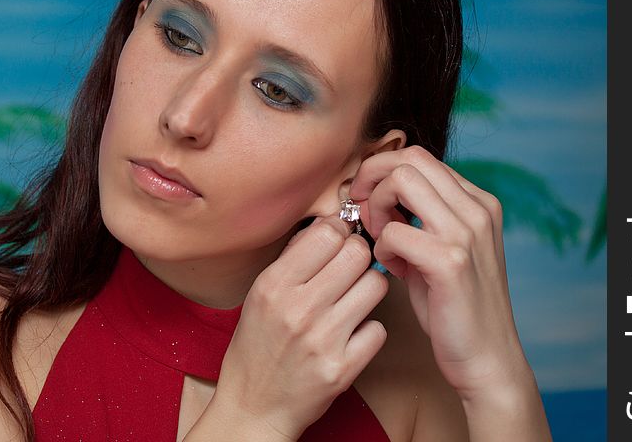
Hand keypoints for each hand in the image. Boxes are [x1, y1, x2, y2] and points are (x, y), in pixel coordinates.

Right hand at [214, 216, 389, 439]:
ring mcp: (322, 340)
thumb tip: (329, 226)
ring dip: (369, 289)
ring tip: (353, 299)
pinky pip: (378, 329)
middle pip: (357, 254)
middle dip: (360, 255)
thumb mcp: (260, 294)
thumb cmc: (257, 346)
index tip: (339, 240)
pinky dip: (369, 329)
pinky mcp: (342, 369)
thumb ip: (293, 259)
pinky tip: (352, 333)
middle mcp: (298, 309)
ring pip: (376, 286)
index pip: (327, 234)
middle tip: (352, 267)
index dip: (340, 232)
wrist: (253, 406)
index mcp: (273, 285)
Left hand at [349, 145, 529, 400]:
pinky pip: (394, 230)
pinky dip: (381, 245)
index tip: (365, 199)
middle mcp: (478, 209)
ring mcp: (467, 233)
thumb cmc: (452, 305)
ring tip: (377, 238)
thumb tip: (370, 191)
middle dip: (371, 178)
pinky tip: (391, 267)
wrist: (485, 358)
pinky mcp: (450, 262)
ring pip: (402, 181)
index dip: (382, 171)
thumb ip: (415, 216)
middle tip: (360, 210)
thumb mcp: (438, 248)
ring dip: (375, 206)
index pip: (419, 156)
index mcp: (478, 202)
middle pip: (409, 159)